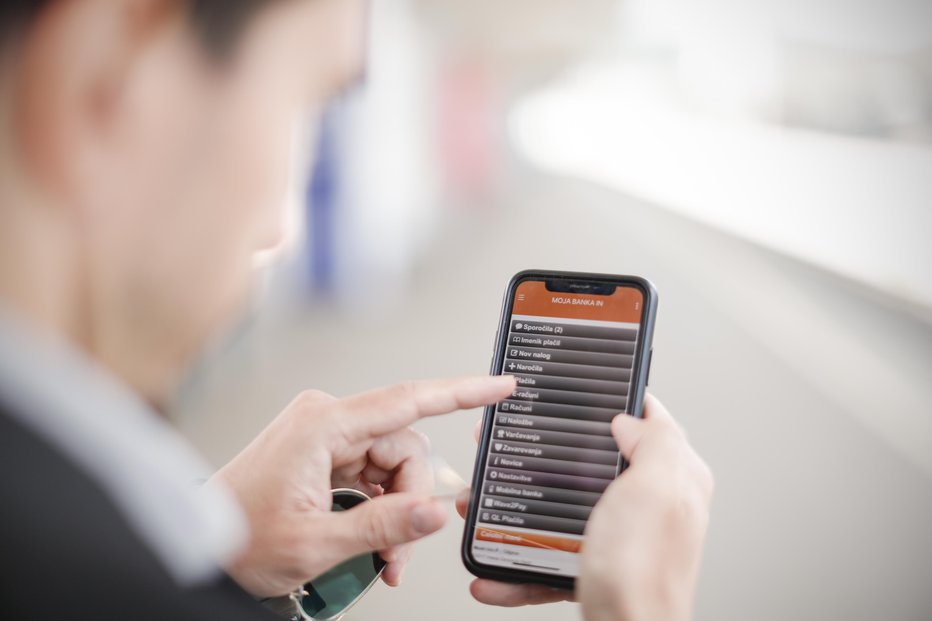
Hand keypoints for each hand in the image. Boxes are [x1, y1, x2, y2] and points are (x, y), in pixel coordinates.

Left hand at [211, 375, 515, 597]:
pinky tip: (374, 539)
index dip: (462, 391)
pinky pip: (373, 473)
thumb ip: (383, 526)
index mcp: (321, 425)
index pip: (408, 401)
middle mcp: (326, 420)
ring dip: (396, 510)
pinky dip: (381, 507)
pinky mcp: (325, 452)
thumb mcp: (317, 544)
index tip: (499, 386)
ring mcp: (325, 435)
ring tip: (384, 555)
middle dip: (411, 500)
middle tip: (399, 550)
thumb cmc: (235, 537)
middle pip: (405, 448)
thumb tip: (436, 512)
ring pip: (393, 464)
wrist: (199, 547)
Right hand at [456, 395, 712, 620]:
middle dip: (546, 457)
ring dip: (515, 509)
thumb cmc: (644, 574)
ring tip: (482, 505)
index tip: (574, 391)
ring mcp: (619, 538)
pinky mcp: (594, 568)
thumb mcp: (654, 489)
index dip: (611, 402)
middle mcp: (649, 505)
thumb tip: (629, 419)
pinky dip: (515, 562)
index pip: (648, 420)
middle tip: (509, 448)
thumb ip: (653, 441)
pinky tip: (492, 571)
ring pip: (560, 509)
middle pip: (591, 463)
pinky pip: (546, 555)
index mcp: (673, 478)